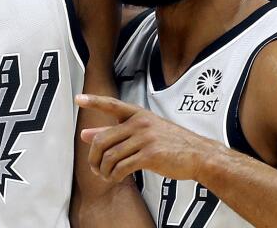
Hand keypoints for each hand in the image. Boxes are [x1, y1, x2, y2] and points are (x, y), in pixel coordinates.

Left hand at [76, 94, 214, 182]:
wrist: (198, 154)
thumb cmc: (170, 143)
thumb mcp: (144, 131)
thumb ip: (114, 132)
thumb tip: (86, 134)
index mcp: (138, 114)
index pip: (112, 105)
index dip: (94, 101)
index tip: (78, 99)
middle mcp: (140, 123)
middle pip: (103, 140)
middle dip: (94, 157)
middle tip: (95, 167)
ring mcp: (145, 138)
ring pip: (110, 156)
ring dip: (104, 170)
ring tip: (106, 175)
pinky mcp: (150, 155)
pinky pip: (122, 167)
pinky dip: (114, 176)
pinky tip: (116, 178)